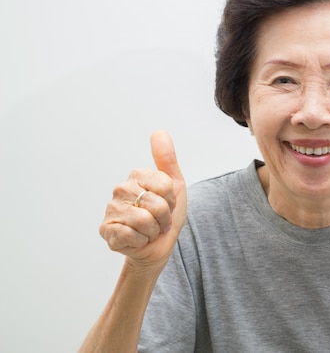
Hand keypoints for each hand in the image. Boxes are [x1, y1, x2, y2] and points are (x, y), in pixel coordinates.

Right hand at [99, 131, 186, 268]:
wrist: (159, 246)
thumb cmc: (166, 216)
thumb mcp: (174, 185)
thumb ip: (167, 159)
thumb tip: (159, 132)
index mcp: (137, 176)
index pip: (165, 185)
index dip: (172, 200)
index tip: (167, 204)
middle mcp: (120, 189)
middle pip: (156, 204)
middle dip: (164, 217)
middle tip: (158, 220)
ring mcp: (111, 209)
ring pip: (145, 221)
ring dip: (153, 231)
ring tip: (148, 229)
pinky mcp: (107, 230)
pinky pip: (132, 235)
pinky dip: (141, 241)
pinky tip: (137, 239)